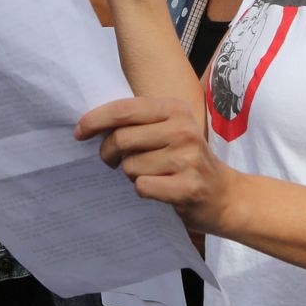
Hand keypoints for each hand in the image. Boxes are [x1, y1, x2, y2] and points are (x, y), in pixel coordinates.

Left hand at [76, 96, 238, 233]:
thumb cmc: (187, 161)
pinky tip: (159, 190)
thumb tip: (90, 125)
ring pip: (130, 166)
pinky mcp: (188, 187)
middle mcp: (183, 129)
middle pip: (122, 138)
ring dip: (131, 175)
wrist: (227, 196)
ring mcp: (187, 159)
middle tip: (111, 162)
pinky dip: (143, 192)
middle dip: (108, 153)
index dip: (95, 120)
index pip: (124, 109)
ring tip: (150, 176)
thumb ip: (139, 123)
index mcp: (175, 109)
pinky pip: (143, 187)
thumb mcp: (170, 131)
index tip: (79, 132)